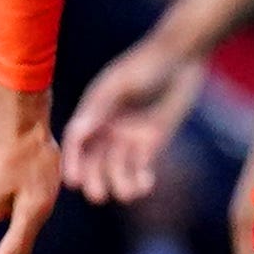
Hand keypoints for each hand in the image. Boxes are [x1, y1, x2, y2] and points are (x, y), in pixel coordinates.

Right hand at [61, 38, 200, 204]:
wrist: (181, 57)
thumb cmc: (146, 64)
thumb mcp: (121, 84)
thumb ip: (100, 107)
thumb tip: (78, 131)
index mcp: (93, 111)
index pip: (76, 142)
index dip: (72, 162)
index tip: (73, 181)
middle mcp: (106, 128)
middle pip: (94, 161)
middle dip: (94, 179)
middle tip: (98, 195)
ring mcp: (128, 137)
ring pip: (117, 169)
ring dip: (120, 183)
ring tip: (130, 192)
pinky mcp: (150, 144)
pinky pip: (140, 169)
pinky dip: (141, 180)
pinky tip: (147, 183)